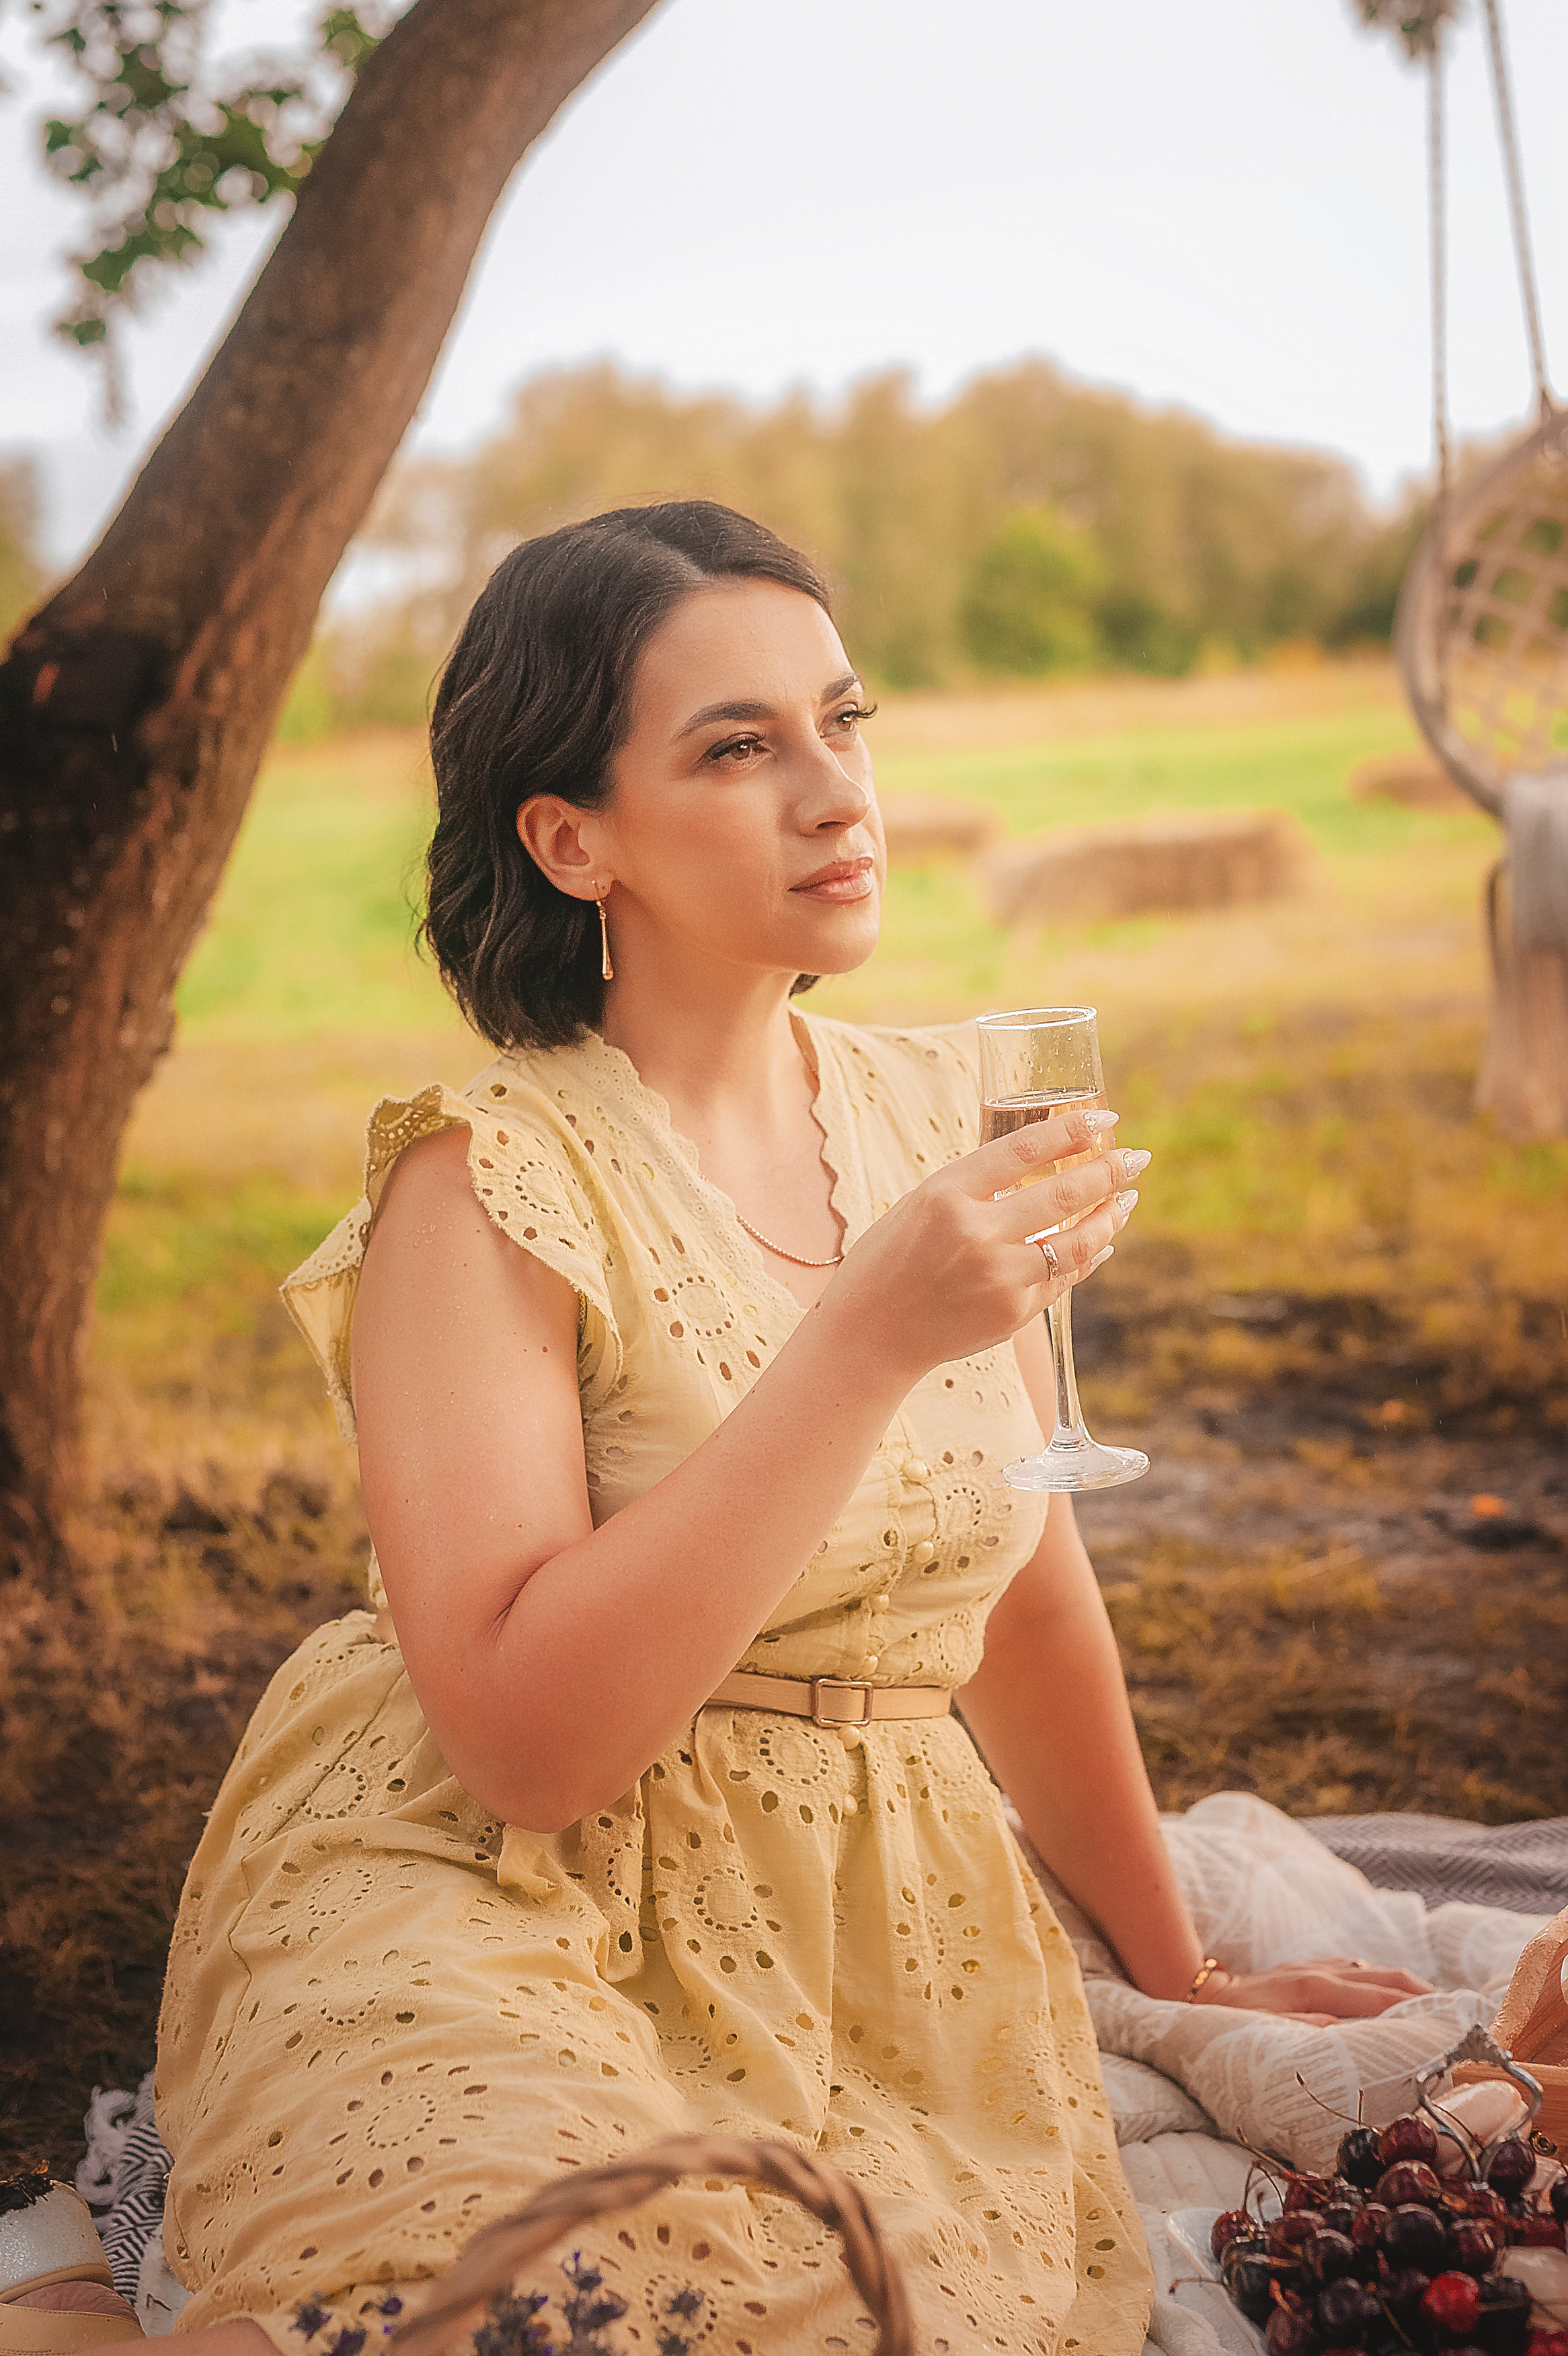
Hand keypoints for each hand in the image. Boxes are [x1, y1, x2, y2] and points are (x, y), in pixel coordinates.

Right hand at [831, 1106, 1145, 1380]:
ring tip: (1125, 1200)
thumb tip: (1040, 1165)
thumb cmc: (891, 1260)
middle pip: (1064, 1193)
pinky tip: (1102, 1241)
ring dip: (1109, 1216)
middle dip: (1109, 1171)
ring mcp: (999, 1277)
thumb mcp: (922, 1204)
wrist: (870, 1333)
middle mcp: (976, 1234)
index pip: (1024, 1149)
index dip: (1071, 1130)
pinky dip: (1088, 1256)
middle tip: (1135, 1158)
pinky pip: (1065, 1278)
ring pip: (1078, 1242)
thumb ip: (977, 1186)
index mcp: (947, 1195)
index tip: (1103, 1116)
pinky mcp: (1013, 1313)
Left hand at [1193, 1954, 1436, 2026]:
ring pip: (1372, 1968)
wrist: (1191, 1990)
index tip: (1449, 2023)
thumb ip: (1305, 2030)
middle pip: (1385, 1975)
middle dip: (1423, 1992)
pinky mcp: (1304, 1968)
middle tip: (1456, 2013)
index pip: (1381, 1997)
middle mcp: (1319, 1971)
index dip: (1418, 2010)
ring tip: (1434, 2004)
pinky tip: (1387, 1989)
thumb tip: (1345, 2032)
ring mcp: (1312, 1966)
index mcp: (1315, 1988)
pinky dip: (1379, 1978)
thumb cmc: (1229, 2021)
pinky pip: (1353, 1968)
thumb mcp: (1265, 2033)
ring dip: (1404, 1983)